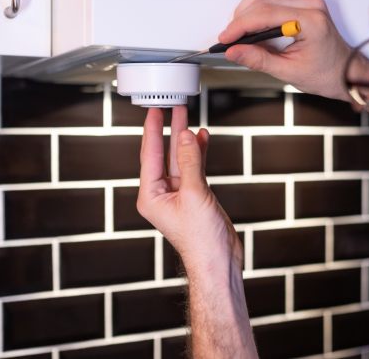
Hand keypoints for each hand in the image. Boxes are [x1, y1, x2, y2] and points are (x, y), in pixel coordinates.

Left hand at [137, 106, 242, 272]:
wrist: (218, 261)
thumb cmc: (201, 240)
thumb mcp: (194, 195)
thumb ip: (189, 163)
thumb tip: (185, 137)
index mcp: (151, 196)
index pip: (150, 155)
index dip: (153, 130)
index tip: (155, 111)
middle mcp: (161, 194)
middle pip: (163, 154)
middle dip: (169, 130)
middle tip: (172, 108)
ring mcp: (178, 195)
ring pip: (180, 159)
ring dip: (185, 139)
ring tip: (188, 116)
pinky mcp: (194, 196)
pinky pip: (193, 168)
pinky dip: (198, 154)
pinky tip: (202, 139)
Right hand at [219, 0, 353, 101]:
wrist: (344, 72)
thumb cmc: (326, 73)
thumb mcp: (290, 72)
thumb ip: (259, 60)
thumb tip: (235, 52)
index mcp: (311, 22)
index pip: (267, 14)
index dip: (241, 25)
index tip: (226, 37)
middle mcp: (311, 5)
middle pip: (264, 0)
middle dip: (241, 18)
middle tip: (229, 37)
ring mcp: (308, 0)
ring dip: (247, 3)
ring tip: (237, 24)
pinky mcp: (304, 0)